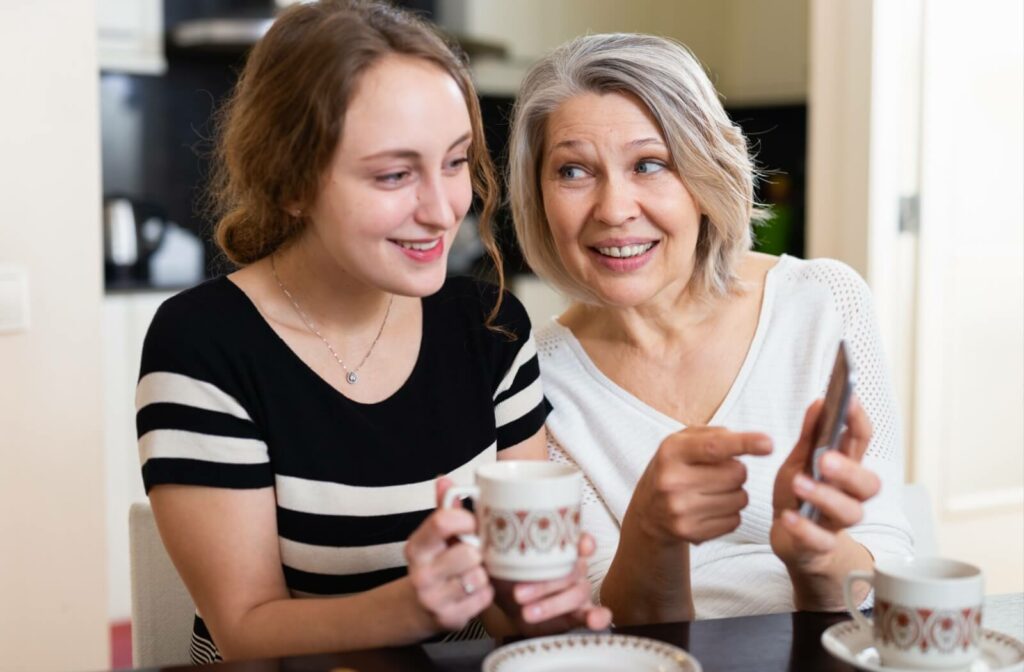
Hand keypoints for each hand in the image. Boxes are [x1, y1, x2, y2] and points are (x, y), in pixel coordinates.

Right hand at [404, 478, 493, 631]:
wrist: (419, 606)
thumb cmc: (435, 562)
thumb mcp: (434, 536)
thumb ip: (443, 508)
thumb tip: (444, 479)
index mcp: (416, 547)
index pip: (443, 522)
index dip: (467, 519)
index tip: (475, 523)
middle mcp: (421, 573)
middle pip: (467, 553)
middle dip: (478, 551)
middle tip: (478, 551)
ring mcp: (433, 598)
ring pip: (478, 577)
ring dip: (483, 573)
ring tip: (477, 570)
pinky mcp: (449, 618)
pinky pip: (484, 598)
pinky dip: (486, 593)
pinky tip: (477, 589)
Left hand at [492, 533, 612, 635]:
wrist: (509, 605)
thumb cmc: (508, 574)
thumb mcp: (497, 557)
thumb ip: (490, 541)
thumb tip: (469, 520)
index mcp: (558, 548)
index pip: (578, 539)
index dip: (583, 541)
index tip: (581, 545)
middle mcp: (572, 566)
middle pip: (571, 570)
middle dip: (545, 583)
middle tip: (518, 593)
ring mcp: (577, 588)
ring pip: (577, 592)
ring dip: (552, 604)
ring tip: (527, 612)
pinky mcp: (577, 612)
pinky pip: (593, 613)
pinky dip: (597, 617)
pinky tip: (594, 621)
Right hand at [630, 426, 772, 543]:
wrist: (648, 511)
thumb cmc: (675, 467)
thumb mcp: (684, 441)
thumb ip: (717, 435)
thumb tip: (760, 443)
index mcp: (671, 452)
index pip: (714, 447)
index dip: (743, 443)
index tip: (768, 444)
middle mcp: (672, 482)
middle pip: (736, 474)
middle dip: (738, 471)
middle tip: (719, 472)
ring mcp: (680, 510)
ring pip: (740, 499)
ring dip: (736, 492)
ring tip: (714, 490)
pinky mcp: (691, 533)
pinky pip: (735, 521)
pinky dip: (731, 513)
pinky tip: (711, 508)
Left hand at [770, 398, 879, 584]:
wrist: (794, 541)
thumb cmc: (800, 495)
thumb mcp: (800, 461)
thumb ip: (810, 435)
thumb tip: (819, 402)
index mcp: (846, 469)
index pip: (862, 442)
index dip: (858, 421)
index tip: (849, 400)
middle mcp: (850, 496)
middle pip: (868, 483)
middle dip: (849, 470)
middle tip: (825, 458)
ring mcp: (837, 522)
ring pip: (849, 512)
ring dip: (824, 497)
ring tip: (798, 484)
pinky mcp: (821, 545)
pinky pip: (819, 540)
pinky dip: (804, 529)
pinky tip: (789, 517)